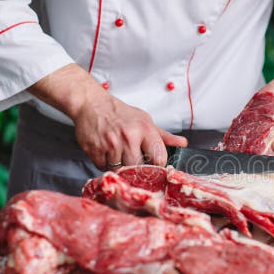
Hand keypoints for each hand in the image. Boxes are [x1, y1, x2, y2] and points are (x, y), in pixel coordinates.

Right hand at [72, 94, 186, 170]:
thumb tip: (182, 143)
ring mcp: (110, 144)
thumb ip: (163, 136)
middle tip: (132, 160)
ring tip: (118, 153)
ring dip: (119, 166)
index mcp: (144, 129)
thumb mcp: (145, 120)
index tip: (153, 165)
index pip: (159, 158)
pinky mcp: (94, 149)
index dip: (156, 165)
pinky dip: (105, 164)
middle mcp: (128, 136)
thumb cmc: (120, 113)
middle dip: (135, 168)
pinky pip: (103, 167)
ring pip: (120, 170)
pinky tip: (106, 152)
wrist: (91, 104)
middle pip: (137, 168)